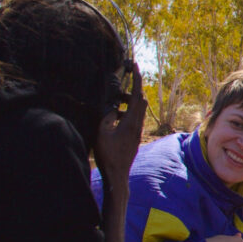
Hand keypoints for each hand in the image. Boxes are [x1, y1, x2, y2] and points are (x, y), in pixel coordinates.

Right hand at [93, 69, 146, 183]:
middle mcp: (138, 125)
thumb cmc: (108, 155)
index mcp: (131, 122)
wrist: (117, 176)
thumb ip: (107, 115)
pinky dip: (126, 111)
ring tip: (115, 100)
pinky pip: (134, 118)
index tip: (134, 65)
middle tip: (124, 79)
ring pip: (137, 110)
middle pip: (140, 100)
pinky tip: (114, 115)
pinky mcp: (134, 137)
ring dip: (128, 101)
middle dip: (133, 88)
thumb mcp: (102, 132)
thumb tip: (112, 104)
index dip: (136, 78)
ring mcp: (137, 132)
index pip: (137, 95)